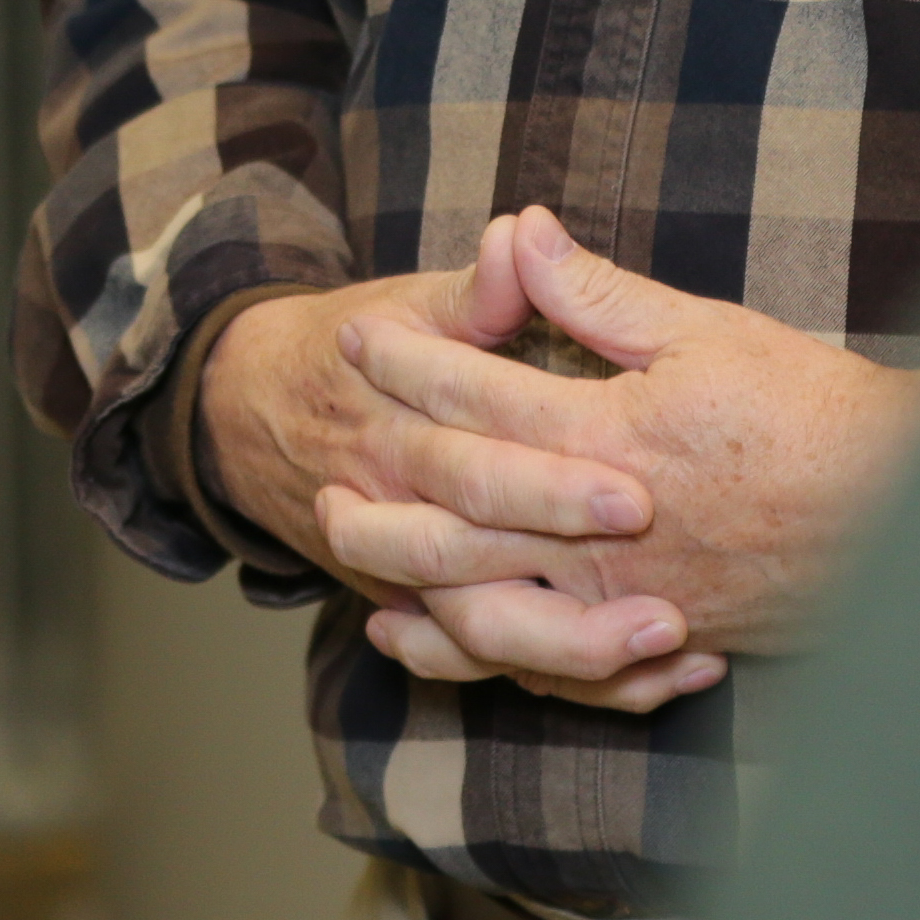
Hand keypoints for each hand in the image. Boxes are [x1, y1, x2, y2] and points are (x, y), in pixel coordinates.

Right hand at [195, 270, 701, 709]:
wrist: (251, 410)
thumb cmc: (361, 347)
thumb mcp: (408, 305)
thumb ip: (475, 289)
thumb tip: (521, 235)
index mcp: (398, 431)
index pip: (477, 465)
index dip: (553, 485)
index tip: (639, 496)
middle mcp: (393, 513)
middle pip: (478, 571)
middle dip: (572, 596)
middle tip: (668, 609)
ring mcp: (401, 575)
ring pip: (478, 638)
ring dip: (573, 655)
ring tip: (667, 649)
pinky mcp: (423, 612)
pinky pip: (490, 667)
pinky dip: (566, 684)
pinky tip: (650, 684)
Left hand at [319, 208, 919, 682]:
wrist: (910, 514)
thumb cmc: (815, 412)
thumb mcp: (707, 331)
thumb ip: (598, 295)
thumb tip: (517, 232)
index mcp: (606, 437)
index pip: (477, 397)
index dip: (411, 361)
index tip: (359, 336)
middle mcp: (597, 532)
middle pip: (454, 516)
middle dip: (380, 486)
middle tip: (318, 466)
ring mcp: (619, 598)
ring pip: (482, 603)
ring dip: (406, 579)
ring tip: (353, 557)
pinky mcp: (650, 643)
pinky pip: (539, 665)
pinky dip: (475, 655)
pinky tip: (436, 640)